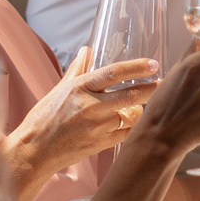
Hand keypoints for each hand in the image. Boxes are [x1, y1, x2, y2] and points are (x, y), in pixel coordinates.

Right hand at [5, 46, 157, 198]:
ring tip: (141, 107)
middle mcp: (90, 106)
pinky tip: (132, 123)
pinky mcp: (100, 144)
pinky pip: (126, 133)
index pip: (113, 73)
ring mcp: (96, 126)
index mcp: (80, 88)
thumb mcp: (60, 89)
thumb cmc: (44, 118)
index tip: (153, 64)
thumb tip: (87, 49)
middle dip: (150, 89)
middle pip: (129, 95)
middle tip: (164, 84)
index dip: (136, 68)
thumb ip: (78, 69)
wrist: (35, 150)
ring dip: (139, 110)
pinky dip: (132, 127)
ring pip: (131, 116)